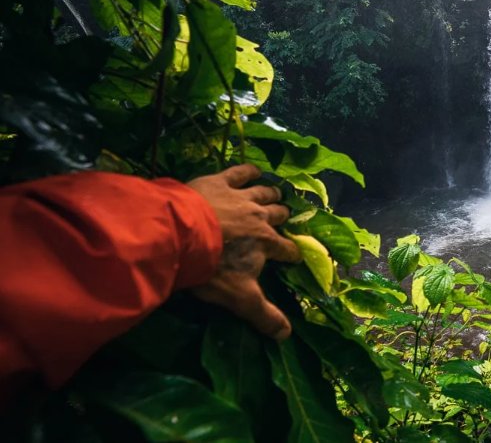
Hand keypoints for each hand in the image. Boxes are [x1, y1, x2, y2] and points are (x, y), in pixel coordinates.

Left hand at [187, 164, 299, 339]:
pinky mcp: (220, 182)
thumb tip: (286, 336)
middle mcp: (260, 217)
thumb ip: (263, 315)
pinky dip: (248, 171)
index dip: (291, 253)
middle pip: (278, 215)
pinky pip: (240, 172)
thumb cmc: (211, 269)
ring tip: (276, 194)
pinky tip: (254, 170)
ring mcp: (241, 197)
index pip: (286, 249)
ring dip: (271, 194)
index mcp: (267, 243)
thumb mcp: (238, 297)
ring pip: (264, 192)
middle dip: (282, 218)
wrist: (181, 235)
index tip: (293, 257)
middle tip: (284, 219)